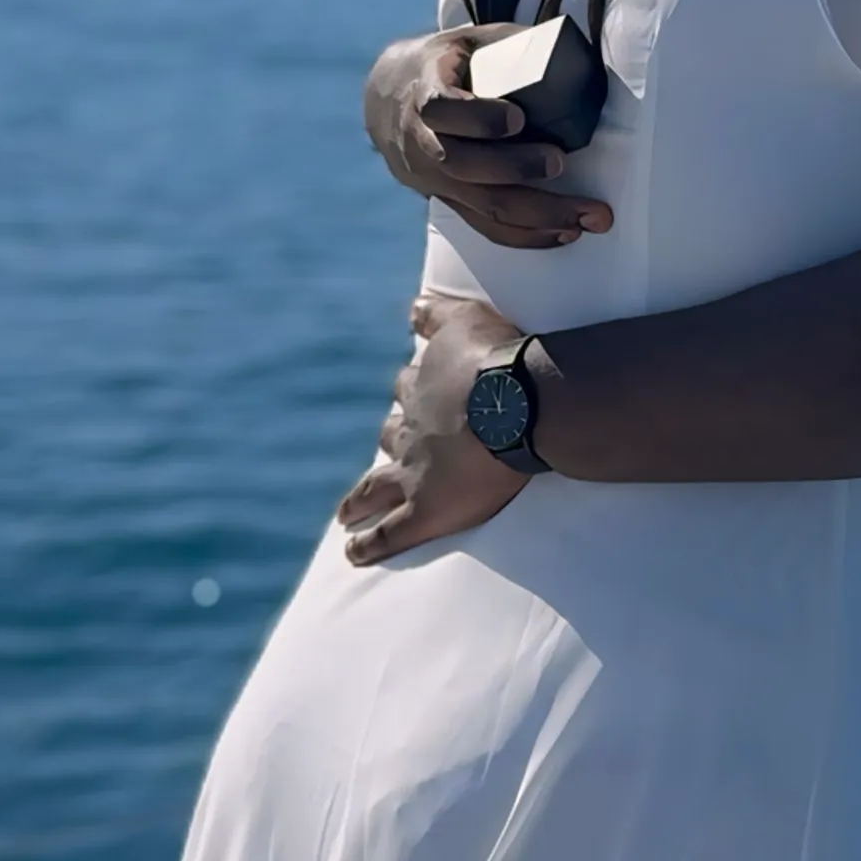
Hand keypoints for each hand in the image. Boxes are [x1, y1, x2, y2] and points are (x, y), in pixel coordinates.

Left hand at [339, 293, 537, 563]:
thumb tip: (413, 306)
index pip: (412, 389)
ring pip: (376, 488)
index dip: (415, 392)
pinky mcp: (426, 511)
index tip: (414, 394)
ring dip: (360, 499)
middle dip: (388, 442)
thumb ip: (437, 314)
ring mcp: (415, 474)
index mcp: (423, 389)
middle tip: (383, 450)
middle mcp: (411, 431)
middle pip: (391, 436)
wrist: (515, 404)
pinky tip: (353, 554)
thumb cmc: (496, 359)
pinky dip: (370, 544)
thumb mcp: (465, 320)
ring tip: (345, 513)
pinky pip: (390, 533)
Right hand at [362, 26, 612, 250]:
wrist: (390, 98)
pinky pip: (486, 226)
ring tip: (587, 216)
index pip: (440, 108)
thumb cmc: (449, 64)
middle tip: (560, 161)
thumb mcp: (470, 41)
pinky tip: (567, 233)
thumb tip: (572, 45)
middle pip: (463, 165)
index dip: (477, 117)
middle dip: (515, 168)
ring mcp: (435, 177)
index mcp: (424, 90)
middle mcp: (422, 141)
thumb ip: (512, 43)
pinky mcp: (451, 201)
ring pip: (481, 205)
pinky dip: (528, 235)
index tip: (517, 118)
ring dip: (538, 214)